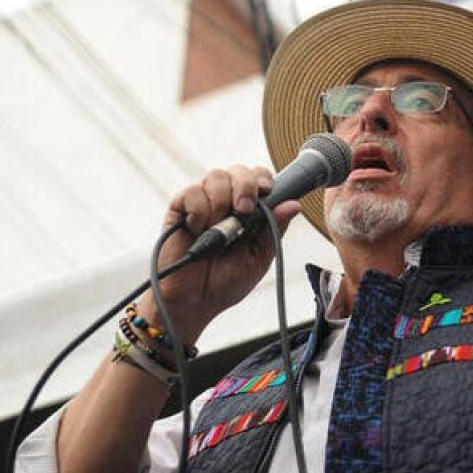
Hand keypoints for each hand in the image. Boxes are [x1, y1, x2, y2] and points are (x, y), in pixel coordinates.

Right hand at [150, 165, 302, 342]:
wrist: (194, 302)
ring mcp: (202, 203)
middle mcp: (225, 202)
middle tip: (244, 210)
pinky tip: (198, 231)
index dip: (263, 178)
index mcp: (247, 211)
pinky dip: (199, 211)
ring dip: (222, 201)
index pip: (257, 178)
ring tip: (219, 229)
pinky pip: (192, 192)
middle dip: (245, 185)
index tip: (267, 190)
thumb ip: (274, 229)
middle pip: (238, 170)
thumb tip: (294, 205)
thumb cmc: (226, 282)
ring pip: (215, 176)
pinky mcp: (179, 209)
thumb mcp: (258, 258)